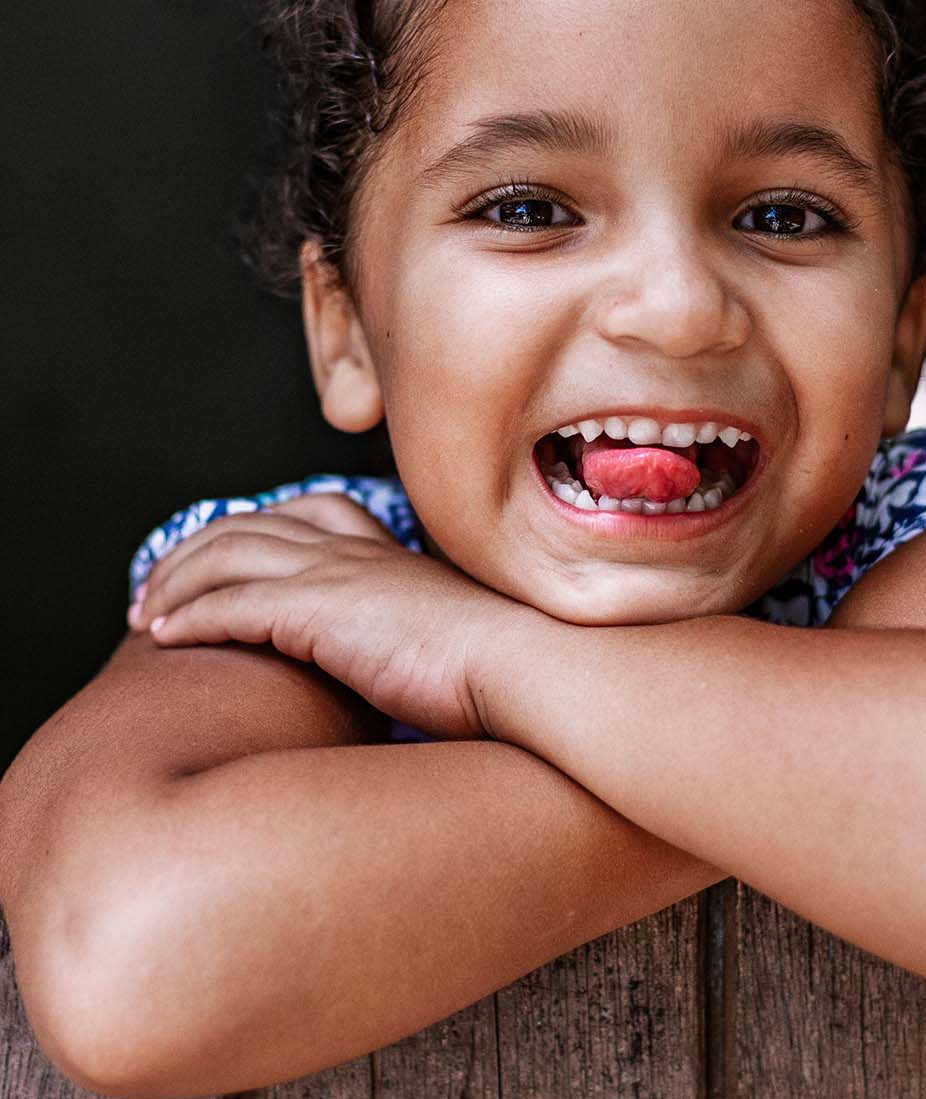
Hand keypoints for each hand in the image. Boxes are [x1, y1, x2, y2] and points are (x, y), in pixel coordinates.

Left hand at [127, 493, 507, 739]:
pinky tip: (165, 637)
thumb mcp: (457, 639)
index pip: (310, 511)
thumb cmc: (503, 667)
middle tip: (157, 591)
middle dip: (193, 553)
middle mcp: (358, 551)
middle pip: (251, 524)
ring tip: (145, 616)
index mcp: (390, 553)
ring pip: (228, 554)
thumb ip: (422, 636)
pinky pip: (233, 602)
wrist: (524, 664)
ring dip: (176, 582)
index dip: (256, 527)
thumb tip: (413, 668)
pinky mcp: (320, 610)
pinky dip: (191, 615)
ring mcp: (338, 574)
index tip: (226, 564)